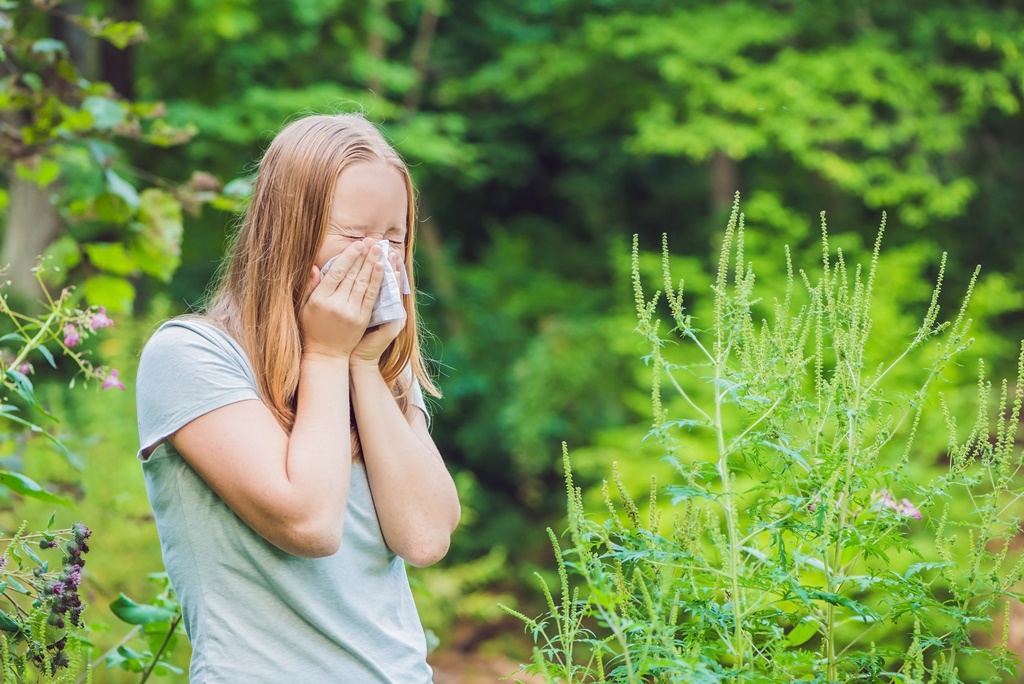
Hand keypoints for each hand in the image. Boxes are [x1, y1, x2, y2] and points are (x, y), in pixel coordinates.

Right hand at [300, 239, 384, 359]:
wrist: (326, 354)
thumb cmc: (312, 328)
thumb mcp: (304, 307)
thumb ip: (310, 287)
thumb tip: (314, 267)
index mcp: (320, 299)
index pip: (337, 272)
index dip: (349, 256)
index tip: (357, 244)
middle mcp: (336, 304)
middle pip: (352, 275)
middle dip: (364, 256)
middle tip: (372, 241)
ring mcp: (350, 312)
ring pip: (363, 283)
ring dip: (373, 264)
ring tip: (380, 250)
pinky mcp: (362, 319)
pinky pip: (371, 296)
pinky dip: (377, 281)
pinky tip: (382, 269)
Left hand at [350, 246, 406, 367]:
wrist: (354, 359)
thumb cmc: (345, 335)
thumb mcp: (345, 310)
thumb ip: (343, 292)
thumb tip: (331, 270)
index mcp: (375, 304)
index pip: (377, 279)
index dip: (376, 263)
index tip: (373, 245)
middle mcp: (387, 308)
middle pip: (386, 281)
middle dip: (384, 261)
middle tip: (383, 243)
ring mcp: (392, 316)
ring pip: (393, 289)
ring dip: (392, 270)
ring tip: (391, 253)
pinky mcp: (393, 324)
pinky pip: (394, 302)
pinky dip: (394, 287)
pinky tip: (393, 274)